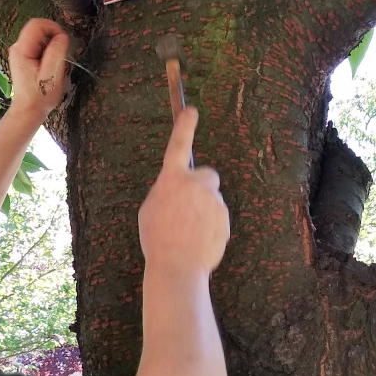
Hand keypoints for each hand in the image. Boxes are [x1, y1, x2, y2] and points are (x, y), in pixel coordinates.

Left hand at [7, 19, 71, 122]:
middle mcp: (18, 47)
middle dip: (53, 36)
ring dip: (51, 45)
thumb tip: (62, 36)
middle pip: (37, 29)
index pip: (36, 24)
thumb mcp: (52, 75)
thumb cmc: (41, 95)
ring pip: (38, 37)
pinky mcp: (24, 58)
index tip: (64, 41)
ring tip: (56, 62)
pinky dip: (47, 51)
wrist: (29, 111)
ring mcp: (20, 52)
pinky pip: (37, 46)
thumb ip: (56, 52)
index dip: (53, 27)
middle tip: (62, 53)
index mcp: (22, 49)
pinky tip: (50, 65)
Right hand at [139, 107, 229, 272]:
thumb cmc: (157, 239)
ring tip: (188, 233)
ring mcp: (213, 201)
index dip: (184, 126)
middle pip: (206, 175)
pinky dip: (211, 227)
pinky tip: (198, 241)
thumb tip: (176, 190)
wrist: (178, 266)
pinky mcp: (225, 218)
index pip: (178, 146)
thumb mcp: (150, 209)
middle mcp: (196, 185)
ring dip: (203, 211)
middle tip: (188, 208)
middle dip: (201, 186)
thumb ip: (165, 192)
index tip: (191, 110)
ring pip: (212, 200)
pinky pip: (218, 218)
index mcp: (172, 179)